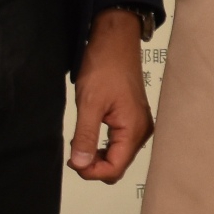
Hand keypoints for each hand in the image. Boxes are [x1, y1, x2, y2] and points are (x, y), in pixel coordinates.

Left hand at [71, 9, 152, 183]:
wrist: (116, 41)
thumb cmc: (104, 67)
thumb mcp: (89, 103)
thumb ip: (85, 137)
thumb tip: (80, 164)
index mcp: (134, 129)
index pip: (115, 168)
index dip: (92, 171)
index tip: (72, 160)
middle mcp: (142, 131)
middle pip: (118, 165)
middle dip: (94, 165)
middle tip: (73, 152)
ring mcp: (139, 125)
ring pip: (118, 155)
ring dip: (98, 156)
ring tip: (79, 142)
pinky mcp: (133, 118)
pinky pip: (119, 143)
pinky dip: (103, 145)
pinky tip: (88, 135)